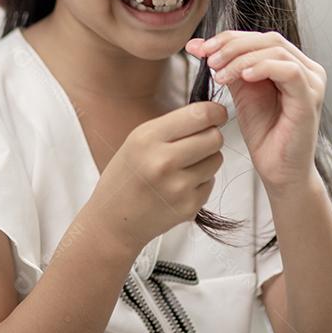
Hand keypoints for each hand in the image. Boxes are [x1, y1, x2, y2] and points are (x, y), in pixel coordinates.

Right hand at [86, 101, 227, 259]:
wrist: (113, 220)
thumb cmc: (126, 176)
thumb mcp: (137, 140)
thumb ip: (172, 126)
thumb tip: (213, 115)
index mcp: (148, 138)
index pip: (199, 116)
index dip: (216, 112)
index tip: (218, 114)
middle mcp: (163, 161)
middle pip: (214, 138)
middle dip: (211, 136)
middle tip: (197, 142)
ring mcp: (178, 186)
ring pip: (216, 159)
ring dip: (206, 159)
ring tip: (183, 166)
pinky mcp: (189, 206)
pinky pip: (211, 181)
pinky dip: (201, 180)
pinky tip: (179, 185)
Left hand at [185, 31, 324, 192]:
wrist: (278, 169)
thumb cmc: (264, 133)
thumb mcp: (240, 91)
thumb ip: (225, 66)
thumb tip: (196, 45)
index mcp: (290, 63)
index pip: (259, 37)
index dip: (228, 38)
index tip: (200, 48)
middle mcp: (306, 68)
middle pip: (267, 39)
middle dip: (232, 45)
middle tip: (208, 59)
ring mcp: (311, 82)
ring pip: (276, 50)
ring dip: (241, 57)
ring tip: (220, 74)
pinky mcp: (309, 98)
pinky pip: (289, 71)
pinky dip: (262, 68)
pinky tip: (242, 77)